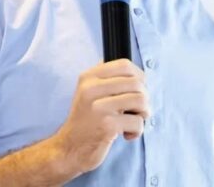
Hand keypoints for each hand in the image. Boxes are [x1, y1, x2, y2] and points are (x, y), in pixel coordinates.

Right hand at [51, 59, 150, 176]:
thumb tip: (139, 75)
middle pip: (136, 83)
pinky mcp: (107, 125)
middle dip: (144, 97)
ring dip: (144, 113)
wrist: (69, 148)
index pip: (124, 65)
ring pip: (141, 100)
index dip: (139, 76)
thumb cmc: (86, 120)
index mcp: (88, 77)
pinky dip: (138, 130)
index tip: (138, 89)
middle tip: (137, 110)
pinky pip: (137, 122)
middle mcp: (91, 89)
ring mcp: (99, 107)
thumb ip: (109, 79)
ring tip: (135, 120)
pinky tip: (127, 134)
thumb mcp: (90, 92)